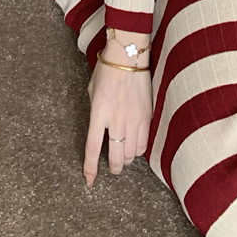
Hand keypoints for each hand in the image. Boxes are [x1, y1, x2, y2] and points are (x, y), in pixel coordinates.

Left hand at [83, 47, 151, 186]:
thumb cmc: (107, 69)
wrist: (128, 56)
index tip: (89, 181)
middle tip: (112, 169)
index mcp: (98, 113)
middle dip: (113, 168)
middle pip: (115, 157)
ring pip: (130, 154)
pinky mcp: (146, 117)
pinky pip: (144, 143)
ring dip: (125, 159)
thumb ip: (95, 111)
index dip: (90, 167)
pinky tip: (135, 147)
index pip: (92, 147)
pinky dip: (138, 150)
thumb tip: (100, 126)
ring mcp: (133, 119)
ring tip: (123, 157)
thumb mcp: (92, 90)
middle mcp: (115, 119)